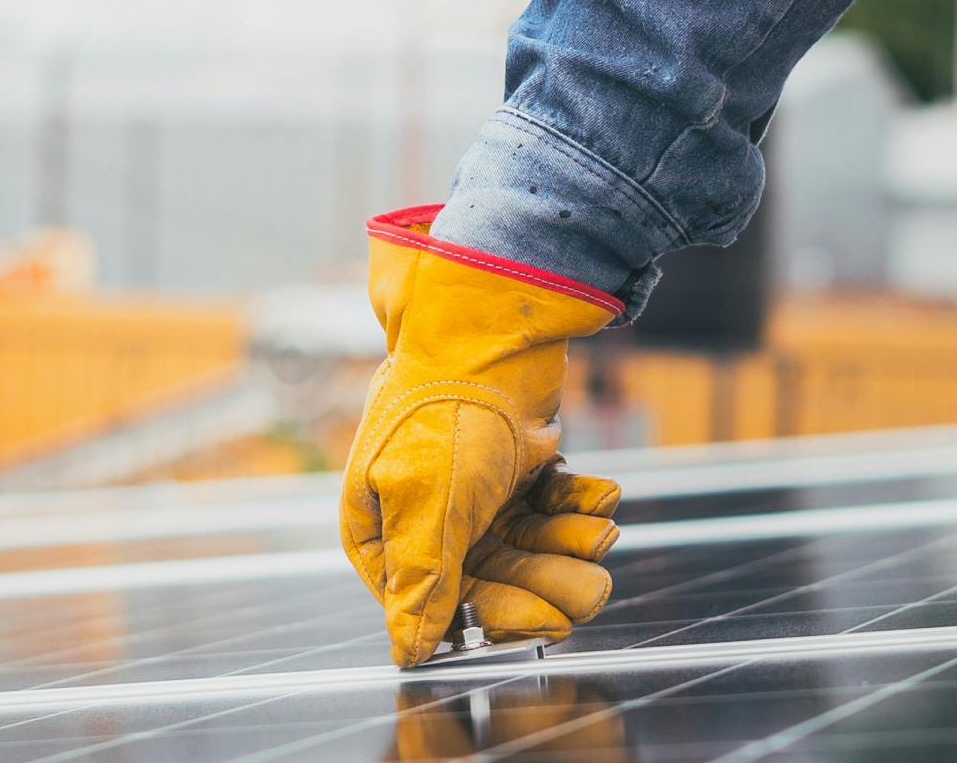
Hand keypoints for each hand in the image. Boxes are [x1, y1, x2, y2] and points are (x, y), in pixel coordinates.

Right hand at [340, 205, 623, 665]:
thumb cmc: (441, 414)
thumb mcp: (423, 507)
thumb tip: (407, 652)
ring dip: (567, 543)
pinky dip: (577, 504)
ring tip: (599, 531)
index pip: (435, 604)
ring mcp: (468, 492)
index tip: (543, 621)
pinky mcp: (509, 467)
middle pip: (491, 580)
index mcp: (381, 533)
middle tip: (591, 588)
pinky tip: (600, 496)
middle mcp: (421, 518)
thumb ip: (420, 583)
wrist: (484, 330)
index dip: (493, 616)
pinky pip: (547, 505)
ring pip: (527, 546)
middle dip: (544, 582)